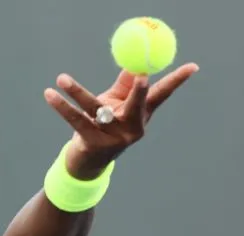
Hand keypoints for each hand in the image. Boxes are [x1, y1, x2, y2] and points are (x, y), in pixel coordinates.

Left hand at [44, 63, 198, 179]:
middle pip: (137, 105)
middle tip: (140, 75)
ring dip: (76, 92)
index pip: (161, 95)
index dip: (177, 81)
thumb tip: (135, 63)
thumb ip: (125, 86)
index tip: (193, 67)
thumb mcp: (116, 105)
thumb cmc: (103, 127)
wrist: (87, 163)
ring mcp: (114, 138)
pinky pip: (76, 120)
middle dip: (139, 90)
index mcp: (140, 115)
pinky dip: (62, 106)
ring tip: (61, 79)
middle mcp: (132, 127)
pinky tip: (50, 94)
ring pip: (96, 108)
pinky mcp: (93, 144)